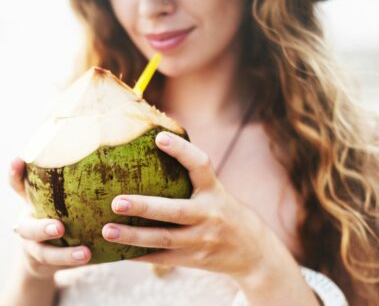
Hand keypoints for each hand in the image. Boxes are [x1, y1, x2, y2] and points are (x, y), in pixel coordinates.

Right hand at [9, 159, 91, 279]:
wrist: (45, 254)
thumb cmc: (61, 214)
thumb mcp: (59, 197)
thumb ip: (72, 180)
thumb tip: (101, 149)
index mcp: (32, 204)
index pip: (18, 187)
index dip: (15, 175)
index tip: (18, 160)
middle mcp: (29, 223)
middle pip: (26, 227)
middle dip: (41, 227)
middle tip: (59, 228)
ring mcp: (34, 245)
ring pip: (43, 252)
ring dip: (64, 254)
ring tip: (85, 254)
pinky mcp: (45, 262)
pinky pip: (57, 265)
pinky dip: (72, 262)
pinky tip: (90, 258)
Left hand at [101, 131, 281, 280]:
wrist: (254, 252)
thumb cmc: (226, 214)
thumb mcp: (217, 194)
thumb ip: (194, 182)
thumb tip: (156, 154)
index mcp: (215, 192)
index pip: (201, 166)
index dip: (181, 150)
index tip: (159, 137)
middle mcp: (210, 215)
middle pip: (175, 211)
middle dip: (145, 207)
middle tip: (115, 201)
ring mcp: (202, 240)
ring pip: (164, 239)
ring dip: (134, 236)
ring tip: (107, 231)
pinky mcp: (195, 260)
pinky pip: (163, 258)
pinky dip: (140, 254)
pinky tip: (119, 252)